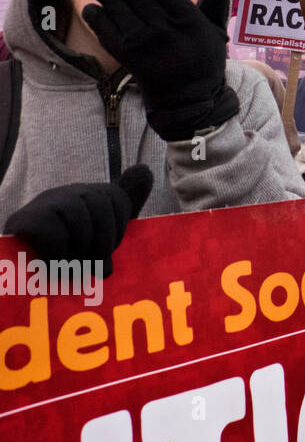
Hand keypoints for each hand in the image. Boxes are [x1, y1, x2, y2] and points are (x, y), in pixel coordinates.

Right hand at [6, 165, 152, 276]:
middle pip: (101, 205)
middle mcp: (69, 193)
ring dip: (81, 253)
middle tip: (96, 269)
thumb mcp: (101, 236)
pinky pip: (56, 235)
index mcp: (90, 196)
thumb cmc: (69, 256)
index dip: (118, 230)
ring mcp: (46, 204)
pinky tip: (54, 267)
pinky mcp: (26, 221)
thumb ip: (123, 210)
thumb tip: (146, 170)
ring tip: (73, 270)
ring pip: (80, 220)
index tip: (107, 252)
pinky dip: (60, 256)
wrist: (21, 268)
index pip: (117, 198)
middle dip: (104, 243)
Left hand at [83, 0, 237, 141]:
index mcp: (188, 18)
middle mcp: (165, 28)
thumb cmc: (204, 61)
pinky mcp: (128, 56)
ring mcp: (144, 42)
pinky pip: (105, 30)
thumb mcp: (216, 31)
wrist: (189, 98)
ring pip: (117, 8)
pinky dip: (96, 17)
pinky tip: (93, 8)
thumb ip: (216, 3)